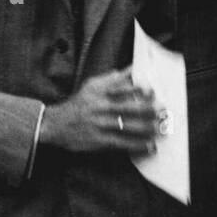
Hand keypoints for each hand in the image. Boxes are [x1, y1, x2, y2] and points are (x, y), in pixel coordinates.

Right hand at [40, 69, 165, 153]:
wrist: (54, 125)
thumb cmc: (77, 104)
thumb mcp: (91, 86)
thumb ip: (111, 78)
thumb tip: (131, 70)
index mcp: (98, 91)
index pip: (121, 88)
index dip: (138, 90)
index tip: (152, 91)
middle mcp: (99, 107)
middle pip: (127, 107)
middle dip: (146, 109)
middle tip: (162, 111)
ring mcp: (99, 124)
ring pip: (126, 126)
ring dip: (146, 128)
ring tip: (160, 129)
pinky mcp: (98, 140)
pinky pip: (122, 142)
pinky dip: (137, 145)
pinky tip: (149, 146)